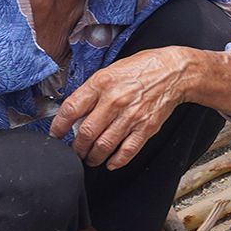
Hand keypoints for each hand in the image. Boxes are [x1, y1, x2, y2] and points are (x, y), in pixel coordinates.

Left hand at [50, 48, 193, 168]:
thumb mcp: (110, 71)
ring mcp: (131, 116)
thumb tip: (75, 111)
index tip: (56, 134)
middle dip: (76, 148)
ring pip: (103, 145)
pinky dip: (117, 161)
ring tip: (90, 159)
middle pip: (86, 133)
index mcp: (102, 84)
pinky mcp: (146, 127)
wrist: (174, 72)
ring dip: (93, 157)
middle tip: (74, 151)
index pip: (71, 109)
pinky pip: (127, 150)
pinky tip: (111, 162)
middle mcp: (114, 100)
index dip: (59, 126)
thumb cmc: (142, 68)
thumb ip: (92, 90)